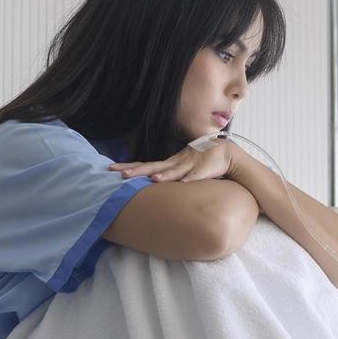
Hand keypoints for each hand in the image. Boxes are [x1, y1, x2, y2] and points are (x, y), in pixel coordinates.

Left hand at [107, 139, 239, 183]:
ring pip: (175, 171)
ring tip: (152, 180)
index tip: (111, 168)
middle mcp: (177, 163)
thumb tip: (151, 185)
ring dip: (164, 176)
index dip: (130, 167)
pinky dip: (190, 179)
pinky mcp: (204, 170)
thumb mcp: (182, 170)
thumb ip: (169, 177)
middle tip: (120, 174)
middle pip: (154, 166)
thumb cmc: (202, 163)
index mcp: (170, 163)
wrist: (226, 153)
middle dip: (137, 171)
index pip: (146, 164)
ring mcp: (190, 166)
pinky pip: (197, 176)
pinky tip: (184, 183)